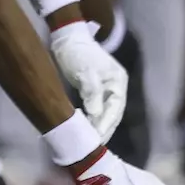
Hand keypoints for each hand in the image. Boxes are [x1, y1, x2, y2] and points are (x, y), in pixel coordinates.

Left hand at [51, 21, 127, 141]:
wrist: (67, 38)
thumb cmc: (77, 53)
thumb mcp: (86, 71)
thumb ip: (92, 92)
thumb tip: (95, 113)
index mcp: (118, 82)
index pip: (114, 109)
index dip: (106, 125)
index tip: (97, 139)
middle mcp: (115, 87)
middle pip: (111, 113)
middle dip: (103, 129)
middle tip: (93, 145)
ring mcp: (105, 88)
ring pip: (102, 112)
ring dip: (96, 125)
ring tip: (89, 141)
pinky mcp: (92, 89)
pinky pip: (93, 107)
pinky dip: (89, 118)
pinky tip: (83, 127)